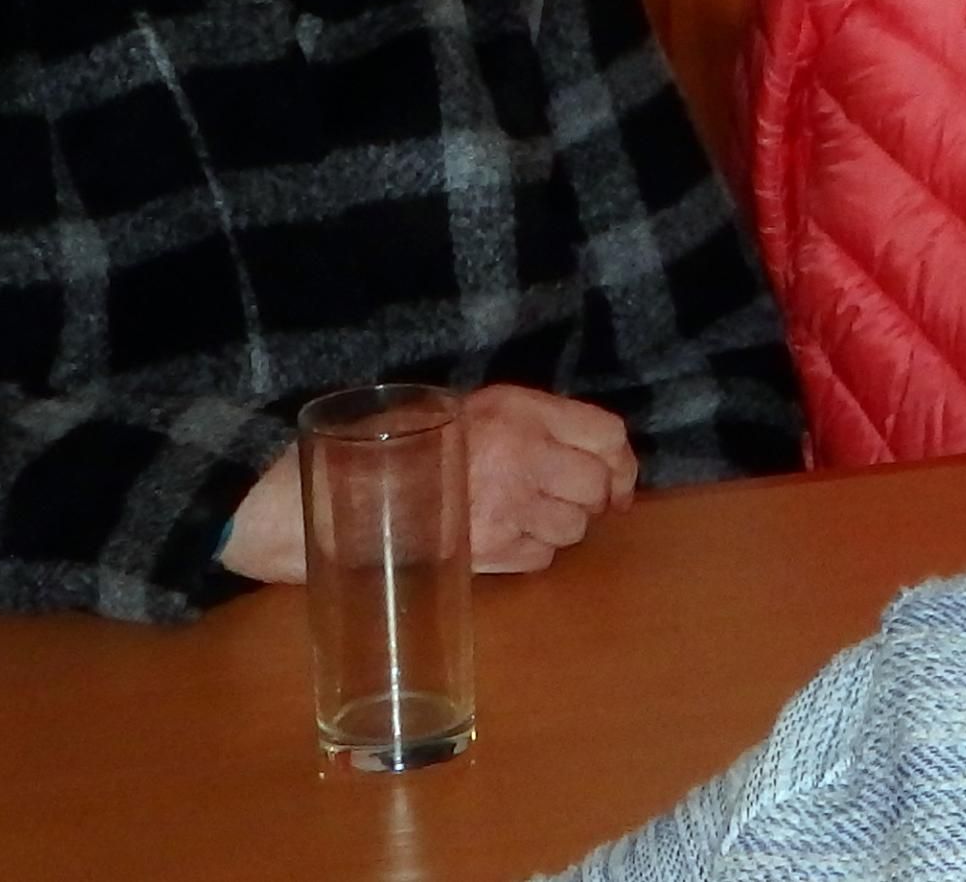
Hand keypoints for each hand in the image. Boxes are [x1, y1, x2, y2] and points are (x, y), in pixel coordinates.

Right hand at [211, 385, 640, 583]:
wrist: (344, 491)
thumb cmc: (404, 442)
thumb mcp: (472, 407)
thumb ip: (530, 422)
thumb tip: (589, 450)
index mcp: (519, 412)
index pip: (606, 434)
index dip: (622, 461)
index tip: (618, 480)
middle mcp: (522, 457)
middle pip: (596, 487)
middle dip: (593, 499)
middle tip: (574, 503)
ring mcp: (508, 507)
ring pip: (573, 529)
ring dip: (560, 527)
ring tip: (524, 516)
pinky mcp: (489, 551)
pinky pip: (541, 558)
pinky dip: (533, 552)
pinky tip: (503, 538)